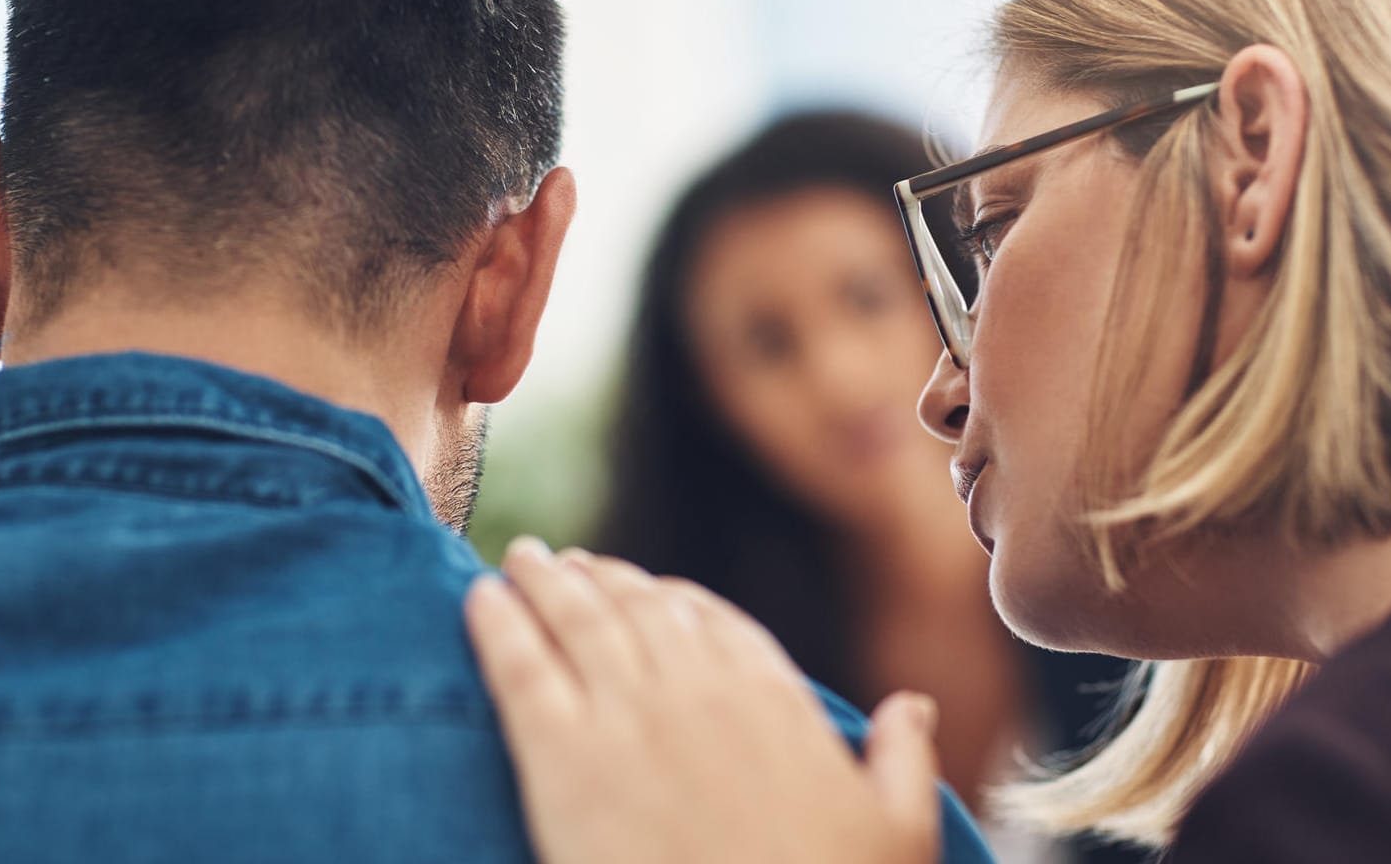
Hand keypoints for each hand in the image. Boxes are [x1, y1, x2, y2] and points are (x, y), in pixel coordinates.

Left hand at [464, 538, 942, 863]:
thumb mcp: (897, 831)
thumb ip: (903, 757)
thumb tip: (914, 704)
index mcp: (768, 697)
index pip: (710, 621)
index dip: (670, 599)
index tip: (646, 588)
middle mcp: (693, 689)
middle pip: (636, 608)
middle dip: (601, 578)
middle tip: (569, 563)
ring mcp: (623, 717)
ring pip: (575, 620)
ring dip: (544, 581)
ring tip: (521, 560)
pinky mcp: (559, 760)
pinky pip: (519, 667)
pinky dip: (496, 624)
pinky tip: (477, 597)